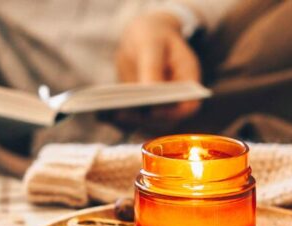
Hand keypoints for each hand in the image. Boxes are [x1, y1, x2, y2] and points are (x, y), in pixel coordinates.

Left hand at [114, 10, 201, 127]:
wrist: (144, 37)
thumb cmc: (153, 36)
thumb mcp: (152, 44)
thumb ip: (153, 66)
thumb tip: (149, 90)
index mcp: (189, 81)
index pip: (188, 106)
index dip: (174, 112)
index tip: (154, 109)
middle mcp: (176, 100)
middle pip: (165, 121)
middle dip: (144, 118)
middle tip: (122, 113)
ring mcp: (160, 108)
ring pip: (146, 124)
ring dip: (128, 122)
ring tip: (109, 113)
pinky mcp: (142, 110)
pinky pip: (132, 119)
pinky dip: (118, 118)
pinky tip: (102, 112)